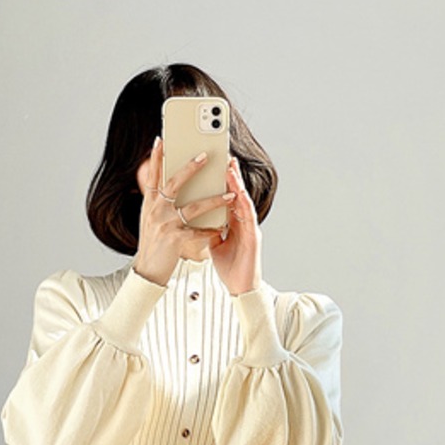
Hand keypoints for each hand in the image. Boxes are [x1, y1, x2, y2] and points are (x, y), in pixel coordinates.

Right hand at [132, 137, 237, 285]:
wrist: (147, 271)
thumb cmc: (153, 243)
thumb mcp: (150, 219)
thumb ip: (158, 201)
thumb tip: (167, 183)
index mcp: (149, 204)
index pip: (153, 176)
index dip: (156, 157)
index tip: (160, 139)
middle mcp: (155, 211)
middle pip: (174, 183)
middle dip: (190, 168)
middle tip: (205, 155)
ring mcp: (164, 224)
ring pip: (193, 207)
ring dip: (214, 200)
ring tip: (231, 194)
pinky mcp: (174, 239)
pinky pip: (198, 231)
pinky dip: (211, 229)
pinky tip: (223, 226)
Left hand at [206, 155, 260, 295]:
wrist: (240, 288)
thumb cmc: (229, 267)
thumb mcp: (214, 244)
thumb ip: (207, 228)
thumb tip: (191, 216)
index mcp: (232, 222)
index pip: (226, 197)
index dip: (221, 180)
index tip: (213, 164)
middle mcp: (242, 222)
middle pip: (236, 194)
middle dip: (231, 175)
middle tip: (224, 156)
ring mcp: (249, 228)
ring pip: (243, 201)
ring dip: (238, 184)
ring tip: (231, 167)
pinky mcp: (254, 237)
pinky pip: (249, 217)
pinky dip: (244, 203)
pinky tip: (239, 192)